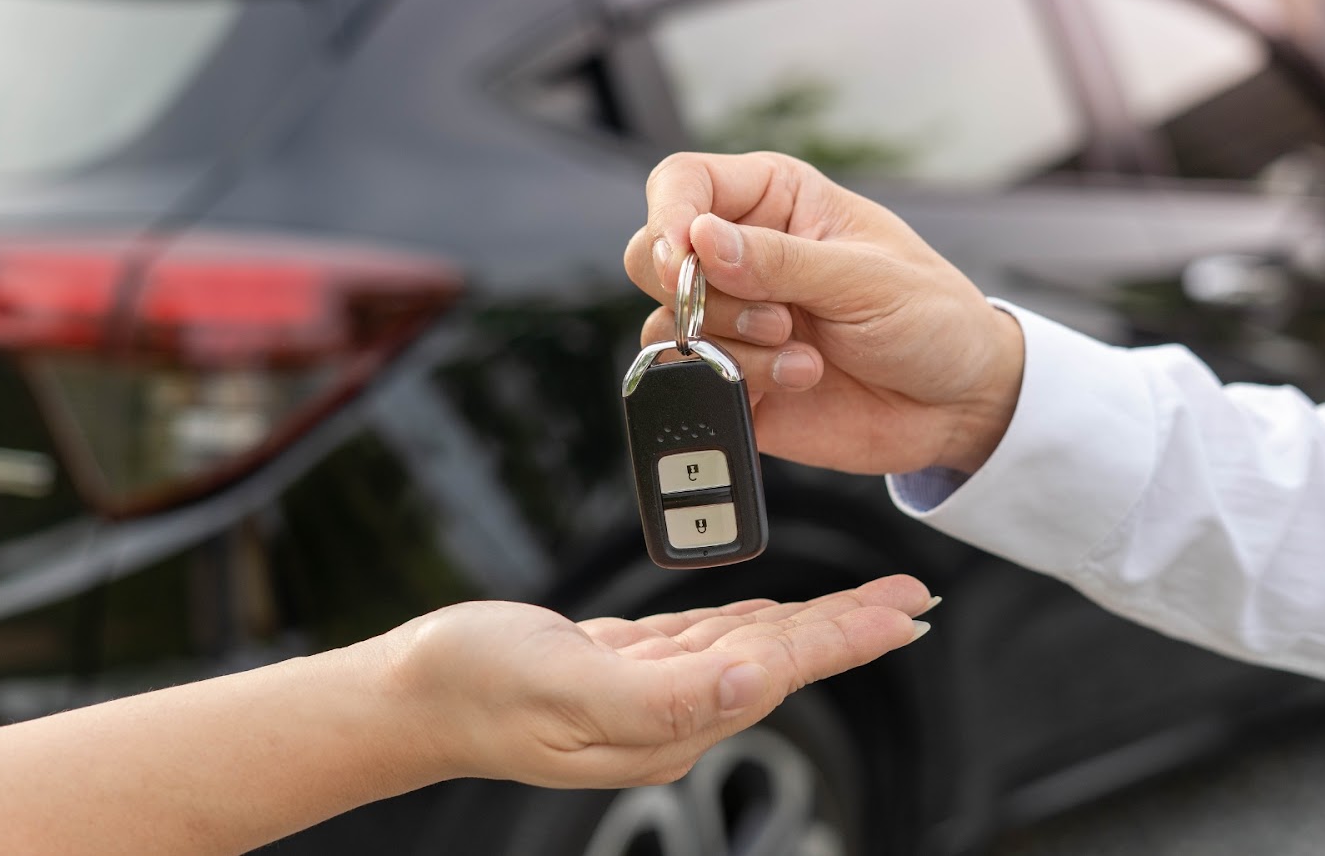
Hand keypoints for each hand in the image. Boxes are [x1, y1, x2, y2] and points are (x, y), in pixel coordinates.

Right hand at [381, 574, 932, 788]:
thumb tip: (754, 686)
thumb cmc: (475, 690)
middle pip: (781, 661)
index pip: (778, 673)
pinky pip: (706, 638)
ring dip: (814, 621)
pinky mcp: (625, 667)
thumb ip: (662, 696)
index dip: (846, 639)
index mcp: (667, 723)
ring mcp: (649, 693)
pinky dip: (751, 618)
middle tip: (913, 600)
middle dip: (851, 628)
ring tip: (868, 604)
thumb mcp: (565, 688)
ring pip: (752, 646)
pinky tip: (776, 613)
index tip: (905, 616)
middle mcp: (670, 715)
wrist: (411, 695)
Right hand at [624, 151, 1024, 474]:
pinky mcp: (733, 378)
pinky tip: (801, 377)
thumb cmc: (931, 317)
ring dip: (733, 343)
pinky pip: (693, 379)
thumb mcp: (865, 278)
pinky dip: (742, 382)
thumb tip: (699, 240)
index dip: (669, 216)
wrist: (958, 403)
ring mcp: (734, 320)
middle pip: (651, 255)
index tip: (686, 257)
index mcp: (774, 200)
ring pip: (667, 323)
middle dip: (698, 292)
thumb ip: (779, 260)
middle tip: (769, 314)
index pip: (682, 182)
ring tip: (801, 350)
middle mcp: (742, 254)